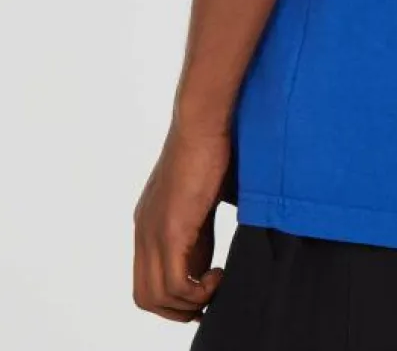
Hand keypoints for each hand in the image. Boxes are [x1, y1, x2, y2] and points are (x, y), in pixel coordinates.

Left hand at [132, 121, 230, 321]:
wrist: (205, 121)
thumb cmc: (212, 149)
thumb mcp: (203, 202)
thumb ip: (200, 233)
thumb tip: (211, 264)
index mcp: (149, 223)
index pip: (149, 279)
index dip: (175, 296)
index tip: (204, 292)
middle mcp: (144, 231)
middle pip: (145, 296)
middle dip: (179, 309)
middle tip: (210, 298)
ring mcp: (153, 232)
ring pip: (156, 297)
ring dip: (190, 303)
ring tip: (218, 282)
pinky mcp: (170, 230)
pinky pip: (174, 285)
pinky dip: (198, 292)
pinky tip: (219, 273)